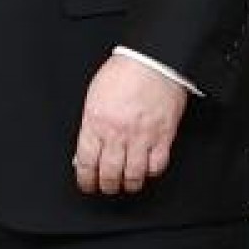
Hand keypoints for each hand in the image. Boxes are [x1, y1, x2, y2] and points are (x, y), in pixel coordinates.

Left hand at [72, 54, 187, 195]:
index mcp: (96, 121)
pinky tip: (146, 170)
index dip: (85, 179)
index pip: (86, 161)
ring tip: (126, 183)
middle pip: (109, 173)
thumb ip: (90, 125)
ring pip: (134, 175)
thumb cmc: (123, 73)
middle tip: (105, 187)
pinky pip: (157, 166)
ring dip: (128, 184)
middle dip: (106, 186)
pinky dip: (151, 172)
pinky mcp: (163, 137)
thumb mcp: (94, 96)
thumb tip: (86, 150)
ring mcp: (142, 136)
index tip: (87, 184)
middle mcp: (118, 133)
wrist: (152, 61)